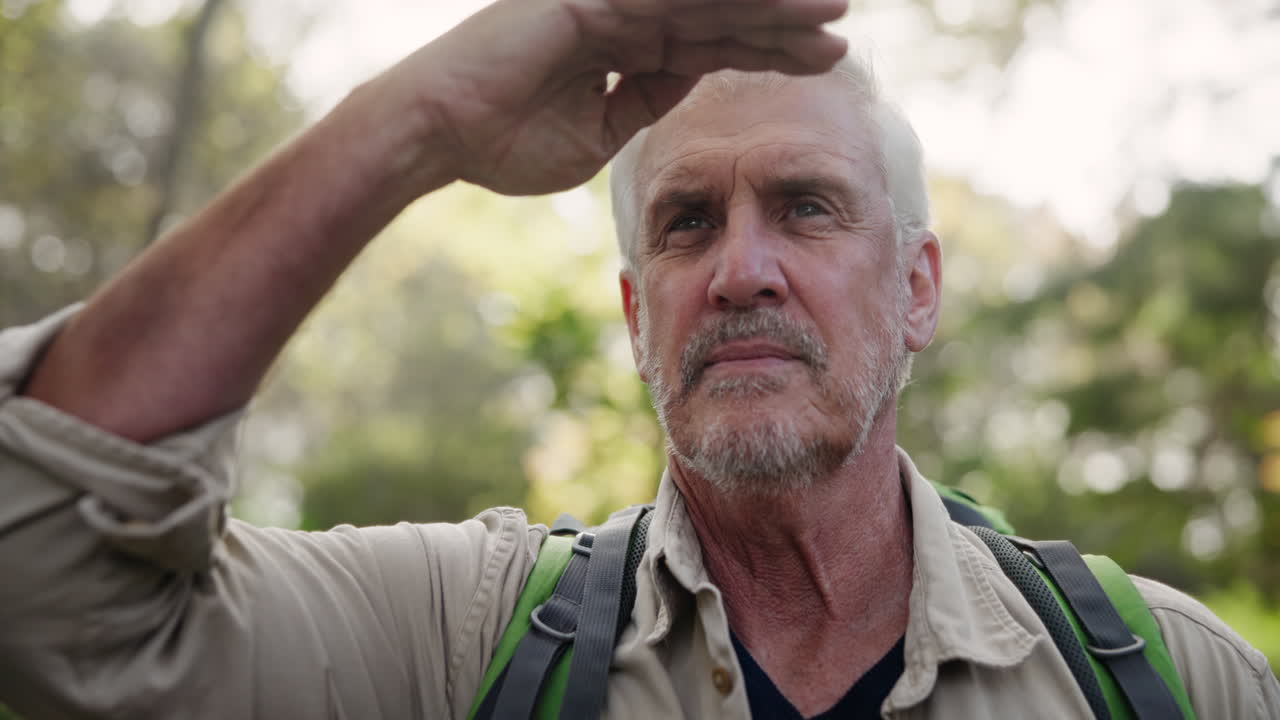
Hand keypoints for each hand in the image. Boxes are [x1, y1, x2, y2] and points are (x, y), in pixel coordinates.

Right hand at [393, 0, 848, 194]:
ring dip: (769, 5)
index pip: (715, 43)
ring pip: (706, 0)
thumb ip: (644, 102)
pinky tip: (770, 6)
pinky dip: (720, 5)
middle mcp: (624, 14)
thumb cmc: (503, 141)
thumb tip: (687, 84)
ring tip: (832, 8)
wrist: (439, 133)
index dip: (772, 48)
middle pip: (721, 14)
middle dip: (786, 19)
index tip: (827, 56)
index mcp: (628, 47)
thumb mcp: (598, 133)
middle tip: (846, 18)